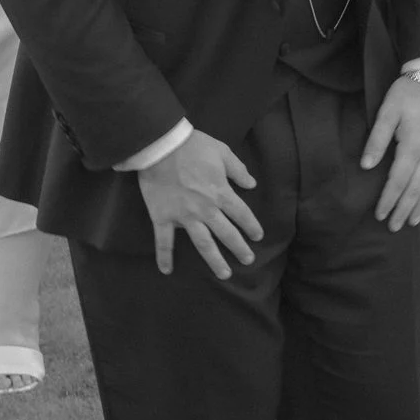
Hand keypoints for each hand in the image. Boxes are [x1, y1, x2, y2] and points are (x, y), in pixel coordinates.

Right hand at [136, 128, 262, 278]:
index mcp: (221, 193)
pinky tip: (167, 271)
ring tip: (224, 274)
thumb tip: (252, 184)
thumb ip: (238, 170)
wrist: (161, 146)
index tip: (257, 236)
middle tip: (248, 260)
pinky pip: (163, 241)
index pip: (241, 214)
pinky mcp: (162, 217)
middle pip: (226, 233)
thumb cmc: (193, 146)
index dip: (251, 226)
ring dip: (214, 260)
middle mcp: (205, 209)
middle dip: (239, 248)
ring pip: (202, 243)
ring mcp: (184, 216)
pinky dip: (164, 257)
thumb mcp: (223, 151)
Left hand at [362, 76, 419, 228]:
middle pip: (415, 189)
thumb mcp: (386, 111)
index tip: (379, 215)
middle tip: (393, 227)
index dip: (388, 200)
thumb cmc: (407, 93)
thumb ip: (377, 140)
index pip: (398, 181)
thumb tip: (366, 166)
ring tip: (412, 220)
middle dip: (403, 209)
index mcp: (412, 146)